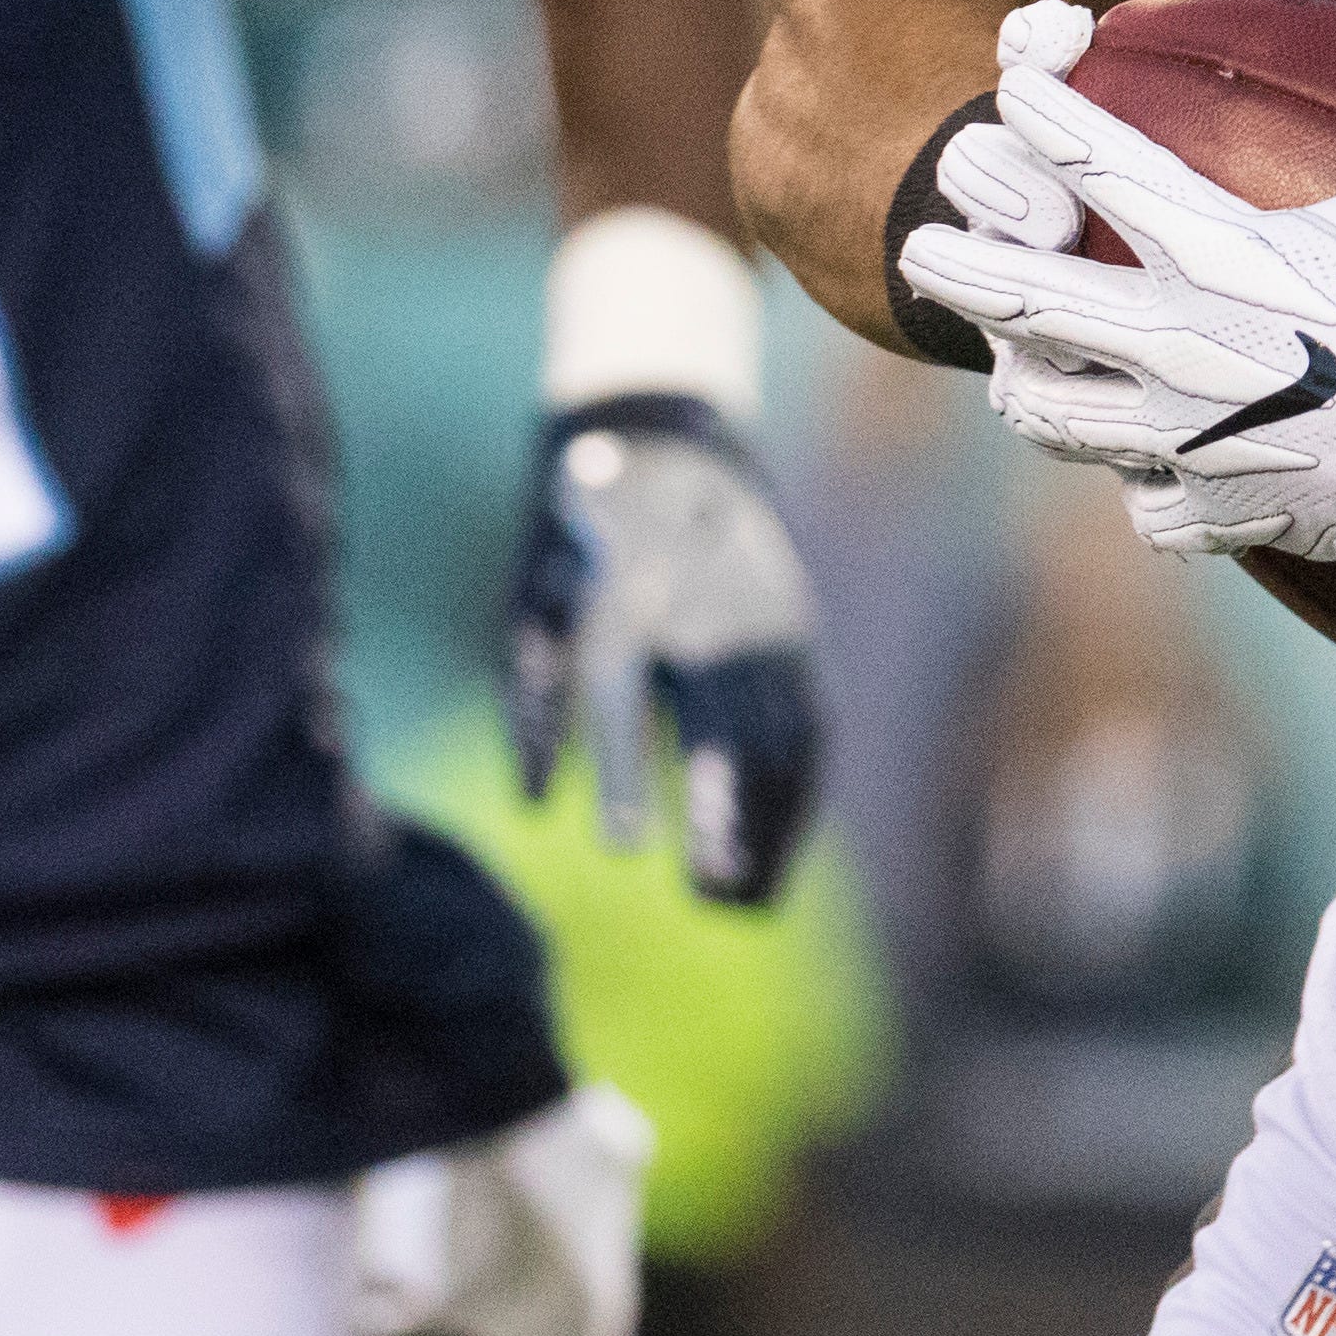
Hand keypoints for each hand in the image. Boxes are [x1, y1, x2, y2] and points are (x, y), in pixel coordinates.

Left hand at [505, 397, 824, 903]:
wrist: (665, 435)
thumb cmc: (577, 538)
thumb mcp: (532, 600)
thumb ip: (529, 698)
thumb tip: (532, 804)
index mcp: (625, 589)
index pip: (623, 693)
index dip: (620, 773)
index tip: (619, 849)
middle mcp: (706, 603)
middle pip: (730, 724)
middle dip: (726, 818)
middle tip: (711, 900)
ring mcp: (763, 614)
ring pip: (779, 733)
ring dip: (770, 821)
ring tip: (747, 896)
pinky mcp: (794, 629)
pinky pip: (806, 722)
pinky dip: (796, 791)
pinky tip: (780, 845)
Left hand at [900, 0, 1335, 610]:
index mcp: (1222, 259)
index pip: (1105, 170)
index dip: (1048, 119)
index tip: (1013, 94)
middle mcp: (1177, 345)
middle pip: (1028, 300)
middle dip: (960, 269)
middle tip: (915, 247)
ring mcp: (1178, 437)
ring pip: (1052, 413)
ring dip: (1026, 383)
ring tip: (1009, 364)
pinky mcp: (1202, 508)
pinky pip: (1137, 503)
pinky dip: (1137, 487)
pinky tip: (1145, 467)